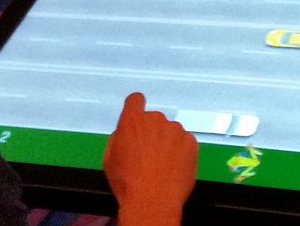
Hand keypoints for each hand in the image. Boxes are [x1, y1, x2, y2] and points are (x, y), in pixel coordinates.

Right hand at [104, 92, 197, 225]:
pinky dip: (180, 152)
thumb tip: (124, 134)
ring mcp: (175, 129)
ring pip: (170, 132)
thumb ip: (118, 138)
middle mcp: (155, 120)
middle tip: (148, 155)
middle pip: (154, 120)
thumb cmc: (128, 183)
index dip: (136, 106)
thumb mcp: (110, 159)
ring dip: (167, 143)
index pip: (135, 100)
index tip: (138, 112)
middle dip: (151, 133)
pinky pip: (184, 142)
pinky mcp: (190, 141)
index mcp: (132, 121)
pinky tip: (173, 168)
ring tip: (161, 166)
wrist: (153, 200)